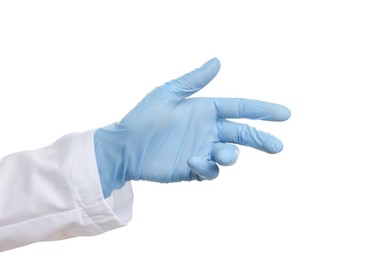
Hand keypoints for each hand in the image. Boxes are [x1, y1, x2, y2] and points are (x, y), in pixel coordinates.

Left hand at [94, 58, 290, 197]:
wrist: (125, 147)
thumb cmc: (144, 117)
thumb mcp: (167, 94)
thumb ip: (193, 81)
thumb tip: (218, 61)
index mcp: (206, 110)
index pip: (240, 109)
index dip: (263, 110)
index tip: (284, 114)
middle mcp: (208, 130)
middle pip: (242, 134)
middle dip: (261, 139)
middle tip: (278, 147)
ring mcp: (202, 150)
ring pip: (229, 155)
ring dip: (231, 155)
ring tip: (223, 154)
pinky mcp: (193, 168)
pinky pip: (209, 171)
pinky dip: (206, 167)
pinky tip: (192, 162)